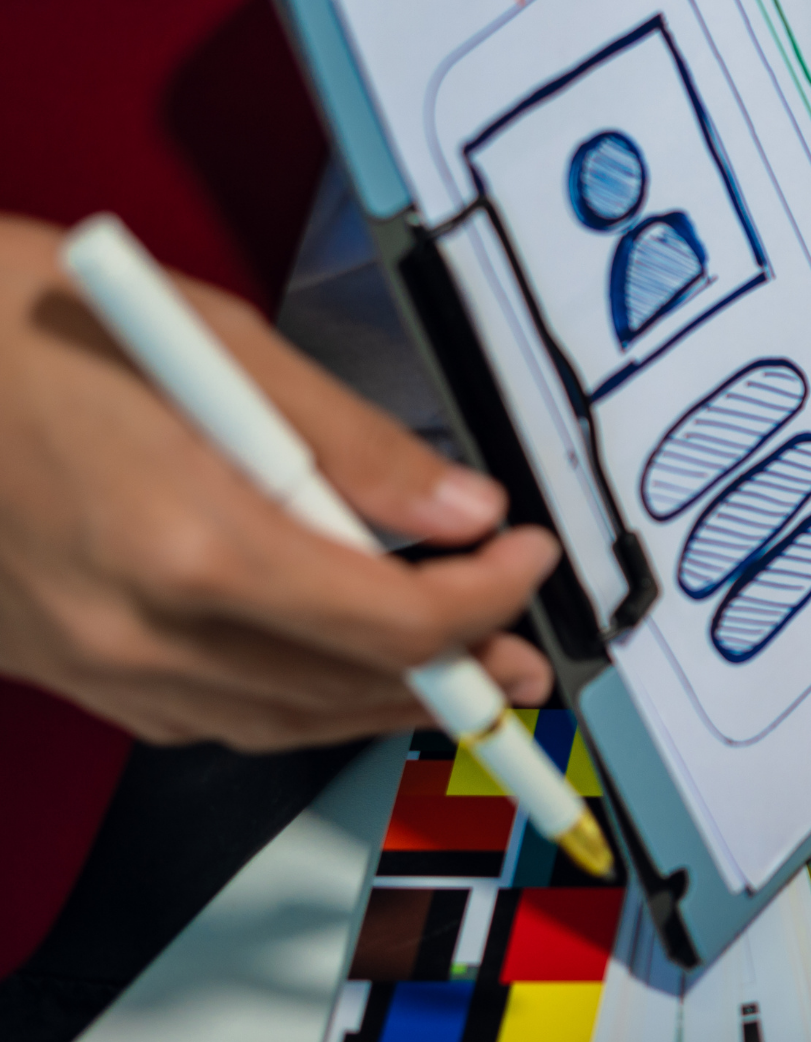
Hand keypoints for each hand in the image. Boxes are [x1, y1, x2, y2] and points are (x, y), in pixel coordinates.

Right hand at [0, 216, 560, 750]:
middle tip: (525, 652)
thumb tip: (462, 509)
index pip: (391, 620)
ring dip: (378, 703)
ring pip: (276, 722)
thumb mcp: (217, 344)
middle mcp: (136, 627)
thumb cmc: (24, 319)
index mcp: (187, 542)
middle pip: (343, 687)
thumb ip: (351, 443)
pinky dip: (287, 703)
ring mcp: (88, 660)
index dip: (487, 599)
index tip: (529, 554)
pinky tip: (330, 672)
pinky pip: (202, 716)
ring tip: (455, 676)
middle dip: (455, 670)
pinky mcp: (57, 666)